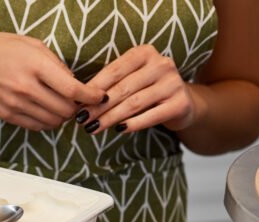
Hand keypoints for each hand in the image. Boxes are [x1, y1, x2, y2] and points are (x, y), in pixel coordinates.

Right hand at [0, 32, 106, 130]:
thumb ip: (57, 65)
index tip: (100, 97)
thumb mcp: (33, 45)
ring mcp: (16, 104)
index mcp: (36, 66)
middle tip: (78, 102)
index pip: (73, 89)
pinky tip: (45, 110)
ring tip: (61, 105)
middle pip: (66, 110)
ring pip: (53, 122)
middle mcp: (26, 88)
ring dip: (62, 117)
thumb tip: (76, 85)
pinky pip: (37, 126)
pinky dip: (47, 122)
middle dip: (77, 108)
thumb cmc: (2, 49)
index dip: (91, 96)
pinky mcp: (8, 115)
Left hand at [77, 44, 199, 134]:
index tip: (77, 104)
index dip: (93, 88)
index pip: (114, 70)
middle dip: (98, 106)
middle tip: (82, 120)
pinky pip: (151, 116)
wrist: (182, 104)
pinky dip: (133, 124)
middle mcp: (161, 64)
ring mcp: (173, 83)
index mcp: (145, 53)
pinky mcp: (180, 104)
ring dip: (110, 118)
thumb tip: (79, 100)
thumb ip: (111, 84)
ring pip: (134, 103)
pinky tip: (118, 130)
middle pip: (122, 88)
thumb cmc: (147, 91)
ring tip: (93, 128)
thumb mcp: (131, 80)